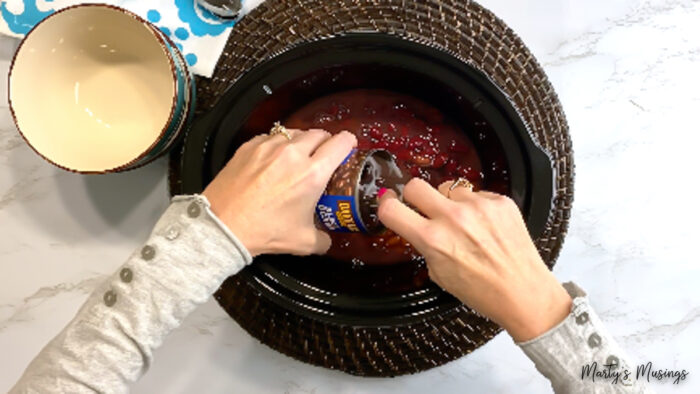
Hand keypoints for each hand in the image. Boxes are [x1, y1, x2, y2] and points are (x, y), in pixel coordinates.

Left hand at [203, 128, 356, 256]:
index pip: (340, 142)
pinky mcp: (249, 147)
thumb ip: (323, 238)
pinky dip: (276, 145)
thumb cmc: (264, 232)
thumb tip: (327, 238)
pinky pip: (270, 137)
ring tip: (298, 156)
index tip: (348, 147)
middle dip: (325, 142)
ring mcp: (269, 147)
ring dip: (301, 141)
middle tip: (323, 154)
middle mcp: (293, 154)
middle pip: (319, 133)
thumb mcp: (304, 242)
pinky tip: (273, 159)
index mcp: (312, 173)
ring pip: (294, 132)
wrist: (224, 226)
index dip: (349, 143)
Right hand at [377, 178, 571, 341]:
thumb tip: (418, 225)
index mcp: (433, 240)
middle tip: (423, 208)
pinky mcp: (500, 201)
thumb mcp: (439, 274)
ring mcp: (478, 206)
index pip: (391, 209)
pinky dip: (476, 206)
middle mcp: (453, 218)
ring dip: (450, 202)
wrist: (524, 292)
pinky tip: (485, 226)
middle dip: (414, 196)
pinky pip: (477, 193)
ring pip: (449, 188)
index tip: (388, 203)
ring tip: (464, 224)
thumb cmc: (483, 291)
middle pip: (416, 186)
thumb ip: (425, 245)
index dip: (385, 205)